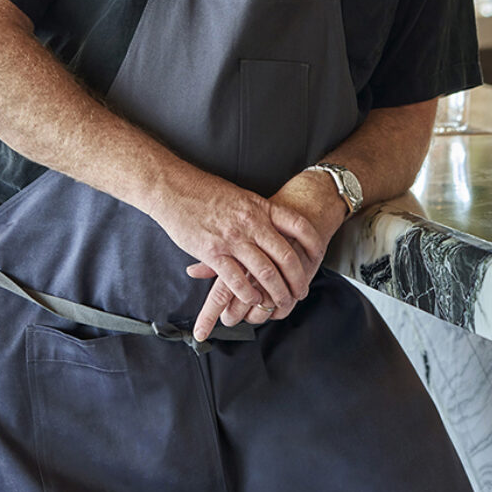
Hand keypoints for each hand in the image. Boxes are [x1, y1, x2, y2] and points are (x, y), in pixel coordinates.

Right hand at [152, 173, 320, 335]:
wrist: (174, 188)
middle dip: (297, 279)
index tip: (317, 256)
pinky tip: (253, 300)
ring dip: (276, 292)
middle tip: (300, 292)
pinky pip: (236, 279)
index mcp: (261, 207)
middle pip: (285, 256)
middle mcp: (252, 224)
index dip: (312, 243)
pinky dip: (248, 293)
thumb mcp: (241, 197)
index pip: (298, 225)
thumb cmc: (206, 192)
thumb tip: (274, 224)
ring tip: (281, 303)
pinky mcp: (213, 252)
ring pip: (265, 272)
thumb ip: (258, 213)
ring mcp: (233, 238)